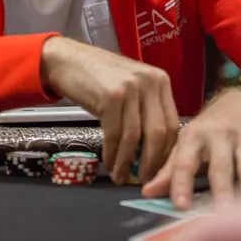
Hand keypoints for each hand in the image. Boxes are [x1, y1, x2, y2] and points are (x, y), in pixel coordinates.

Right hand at [41, 37, 179, 183]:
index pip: (172, 124)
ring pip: (134, 137)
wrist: (67, 60)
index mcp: (160, 81)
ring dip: (127, 162)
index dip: (167, 152)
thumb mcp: (132, 86)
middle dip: (152, 162)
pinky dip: (112, 154)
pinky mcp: (110, 97)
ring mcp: (129, 88)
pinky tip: (110, 163)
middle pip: (158, 132)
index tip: (159, 170)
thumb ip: (146, 109)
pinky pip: (114, 134)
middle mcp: (149, 82)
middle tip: (144, 179)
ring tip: (121, 176)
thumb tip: (155, 152)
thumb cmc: (99, 77)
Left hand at [142, 88, 240, 208]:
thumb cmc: (209, 128)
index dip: (181, 183)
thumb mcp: (186, 141)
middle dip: (222, 191)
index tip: (180, 206)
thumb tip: (148, 193)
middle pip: (221, 167)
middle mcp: (220, 136)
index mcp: (195, 136)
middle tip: (222, 215)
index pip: (185, 161)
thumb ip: (169, 170)